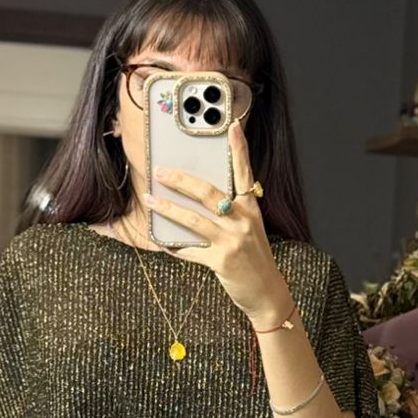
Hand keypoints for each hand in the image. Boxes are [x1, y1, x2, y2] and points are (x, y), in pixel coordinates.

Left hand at [143, 119, 292, 327]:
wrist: (267, 292)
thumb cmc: (254, 258)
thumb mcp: (250, 229)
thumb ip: (232, 211)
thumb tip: (200, 197)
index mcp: (251, 209)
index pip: (244, 172)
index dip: (239, 148)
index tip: (231, 125)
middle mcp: (243, 221)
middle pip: (208, 192)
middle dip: (180, 180)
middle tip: (161, 171)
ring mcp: (232, 241)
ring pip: (193, 219)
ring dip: (168, 208)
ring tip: (150, 199)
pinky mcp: (222, 261)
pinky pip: (190, 250)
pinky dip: (173, 245)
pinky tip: (159, 239)